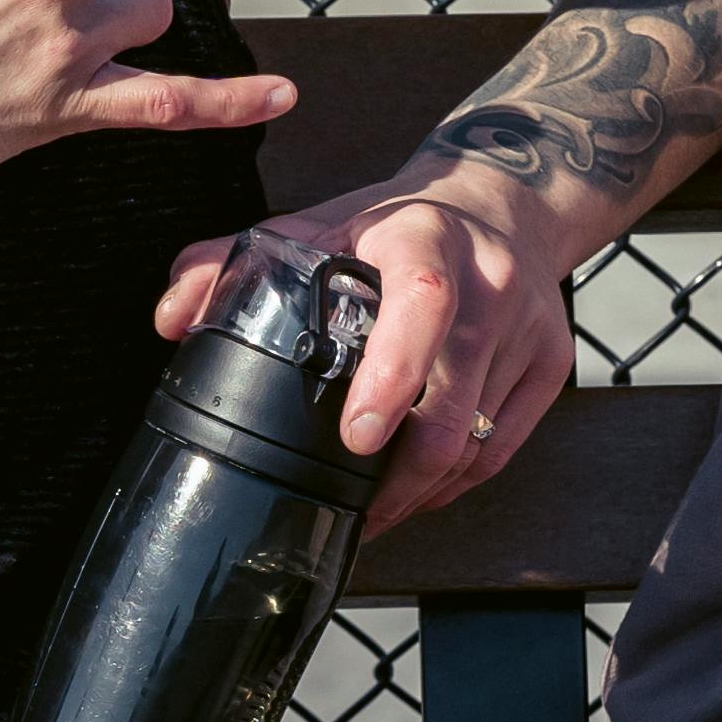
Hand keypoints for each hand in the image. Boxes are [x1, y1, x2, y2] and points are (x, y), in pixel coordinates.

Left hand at [151, 170, 578, 535]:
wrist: (503, 204)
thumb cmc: (396, 227)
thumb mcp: (319, 227)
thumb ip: (233, 263)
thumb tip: (169, 318)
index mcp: (425, 241)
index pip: (422, 303)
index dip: (394, 373)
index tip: (357, 436)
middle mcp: (490, 283)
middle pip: (455, 400)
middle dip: (398, 476)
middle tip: (345, 512)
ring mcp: (530, 328)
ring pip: (478, 440)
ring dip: (421, 492)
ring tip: (370, 517)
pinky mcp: (553, 364)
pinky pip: (500, 448)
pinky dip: (454, 484)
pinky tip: (414, 496)